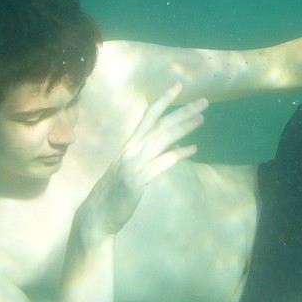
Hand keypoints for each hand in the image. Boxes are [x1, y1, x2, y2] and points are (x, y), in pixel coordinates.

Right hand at [74, 83, 206, 243]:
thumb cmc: (116, 191)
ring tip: (201, 119)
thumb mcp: (133, 167)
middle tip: (204, 101)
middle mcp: (131, 149)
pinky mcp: (136, 180)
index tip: (179, 85)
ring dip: (183, 127)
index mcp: (130, 144)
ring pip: (161, 139)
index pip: (149, 115)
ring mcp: (133, 164)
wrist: (97, 215)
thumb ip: (152, 153)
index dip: (164, 99)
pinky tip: (193, 149)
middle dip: (182, 110)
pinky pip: (160, 163)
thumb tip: (177, 143)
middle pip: (160, 124)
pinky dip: (177, 154)